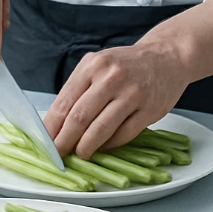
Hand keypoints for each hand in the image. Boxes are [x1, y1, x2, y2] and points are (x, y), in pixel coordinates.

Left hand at [43, 39, 188, 159]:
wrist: (167, 57)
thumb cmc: (127, 65)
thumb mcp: (98, 65)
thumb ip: (79, 89)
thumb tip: (57, 124)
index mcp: (93, 65)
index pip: (64, 102)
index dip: (52, 127)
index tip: (45, 143)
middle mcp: (111, 78)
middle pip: (79, 118)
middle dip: (64, 141)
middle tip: (58, 155)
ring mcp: (131, 94)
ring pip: (100, 130)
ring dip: (86, 147)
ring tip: (80, 154)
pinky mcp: (148, 110)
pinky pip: (123, 135)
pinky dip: (109, 145)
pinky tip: (103, 146)